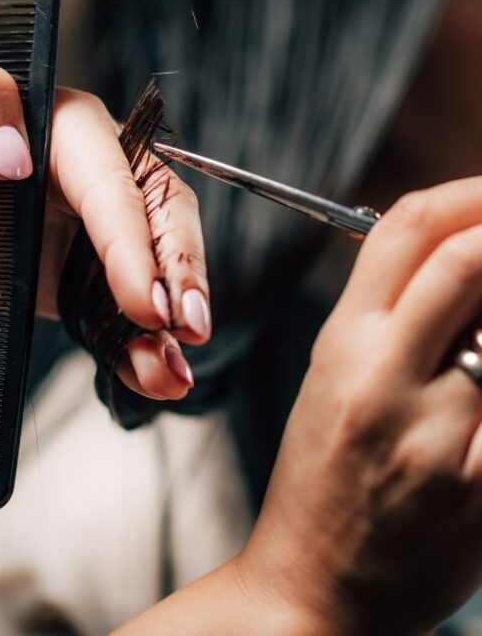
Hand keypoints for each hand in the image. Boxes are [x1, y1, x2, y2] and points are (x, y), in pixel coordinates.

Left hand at [0, 58, 210, 400]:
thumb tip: (14, 155)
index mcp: (64, 124)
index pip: (111, 178)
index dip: (131, 238)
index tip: (143, 298)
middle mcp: (93, 172)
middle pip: (161, 213)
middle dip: (181, 270)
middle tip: (186, 326)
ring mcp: (94, 229)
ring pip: (158, 264)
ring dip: (174, 318)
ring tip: (174, 372)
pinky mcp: (84, 277)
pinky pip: (122, 310)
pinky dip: (140, 347)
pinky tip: (154, 376)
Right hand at [236, 179, 481, 634]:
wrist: (318, 588)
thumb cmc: (322, 479)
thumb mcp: (334, 376)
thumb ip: (390, 309)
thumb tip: (463, 250)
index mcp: (343, 345)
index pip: (407, 229)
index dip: (467, 195)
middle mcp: (385, 381)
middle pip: (468, 260)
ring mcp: (439, 438)